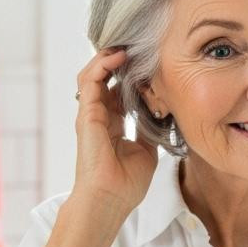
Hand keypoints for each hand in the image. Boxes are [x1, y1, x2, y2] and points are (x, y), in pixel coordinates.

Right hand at [71, 47, 158, 214]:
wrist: (110, 200)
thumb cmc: (126, 184)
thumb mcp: (146, 150)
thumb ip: (148, 128)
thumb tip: (161, 111)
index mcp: (112, 125)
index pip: (119, 91)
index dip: (133, 76)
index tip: (151, 64)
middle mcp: (99, 116)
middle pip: (106, 78)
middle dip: (120, 61)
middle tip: (139, 47)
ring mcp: (90, 114)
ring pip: (93, 74)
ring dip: (109, 57)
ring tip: (127, 46)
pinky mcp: (86, 115)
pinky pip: (90, 81)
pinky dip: (103, 65)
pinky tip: (119, 57)